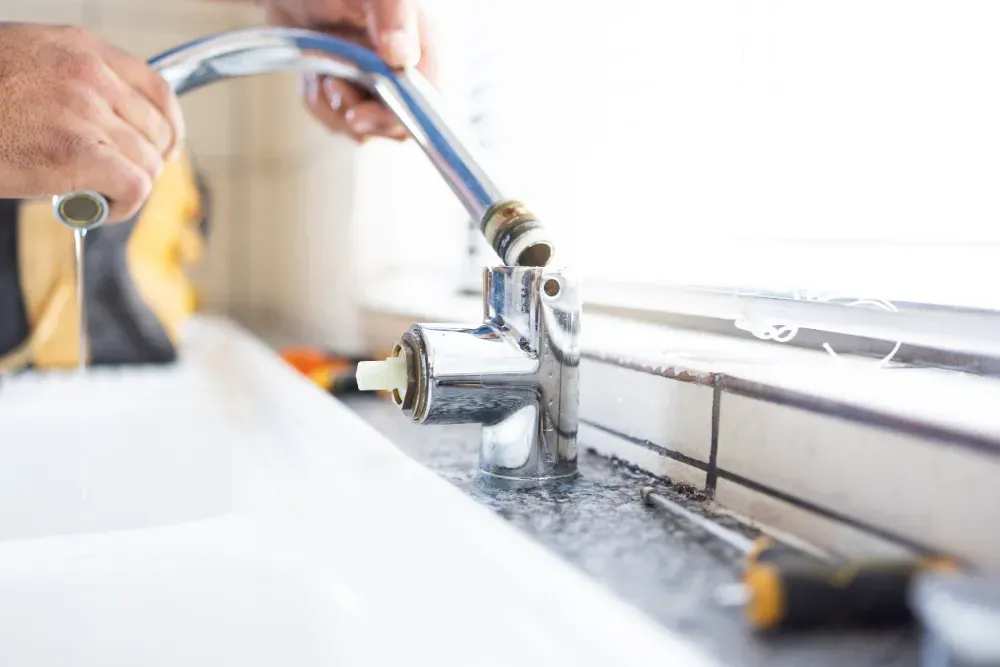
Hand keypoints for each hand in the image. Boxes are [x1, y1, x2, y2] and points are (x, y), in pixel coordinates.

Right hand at [0, 24, 184, 221]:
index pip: (158, 89)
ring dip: (127, 187)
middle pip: (156, 131)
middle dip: (144, 162)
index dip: (169, 127)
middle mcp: (90, 75)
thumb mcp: (27, 64)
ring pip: (147, 162)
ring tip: (95, 194)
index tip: (164, 148)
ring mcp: (85, 112)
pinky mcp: (78, 153)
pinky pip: (134, 186)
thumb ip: (73, 80)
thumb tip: (111, 118)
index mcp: (81, 48)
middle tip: (116, 180)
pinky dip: (122, 205)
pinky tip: (95, 208)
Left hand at [262, 0, 437, 141]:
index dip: (393, 118)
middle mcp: (403, 72)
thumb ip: (392, 15)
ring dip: (332, 106)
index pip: (424, 105)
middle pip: (395, 126)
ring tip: (321, 71)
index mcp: (420, 47)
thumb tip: (402, 56)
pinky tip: (315, 75)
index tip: (357, 113)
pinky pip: (337, 121)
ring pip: (364, 129)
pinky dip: (318, 103)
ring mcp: (376, 86)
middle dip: (356, 113)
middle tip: (331, 84)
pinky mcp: (350, 94)